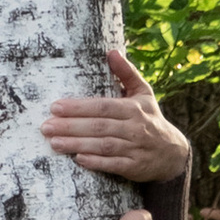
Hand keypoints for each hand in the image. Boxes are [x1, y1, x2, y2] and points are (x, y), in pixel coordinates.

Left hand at [40, 50, 190, 188]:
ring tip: (54, 142)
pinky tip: (78, 159)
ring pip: (103, 146)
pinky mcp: (135, 167)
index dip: (79, 107)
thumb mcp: (144, 93)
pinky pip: (114, 165)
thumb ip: (126, 73)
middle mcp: (135, 128)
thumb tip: (111, 51)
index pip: (103, 106)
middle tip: (46, 126)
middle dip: (71, 126)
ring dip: (77, 145)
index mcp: (134, 108)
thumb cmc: (150, 118)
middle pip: (99, 126)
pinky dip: (96, 163)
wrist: (173, 153)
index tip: (55, 107)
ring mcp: (136, 149)